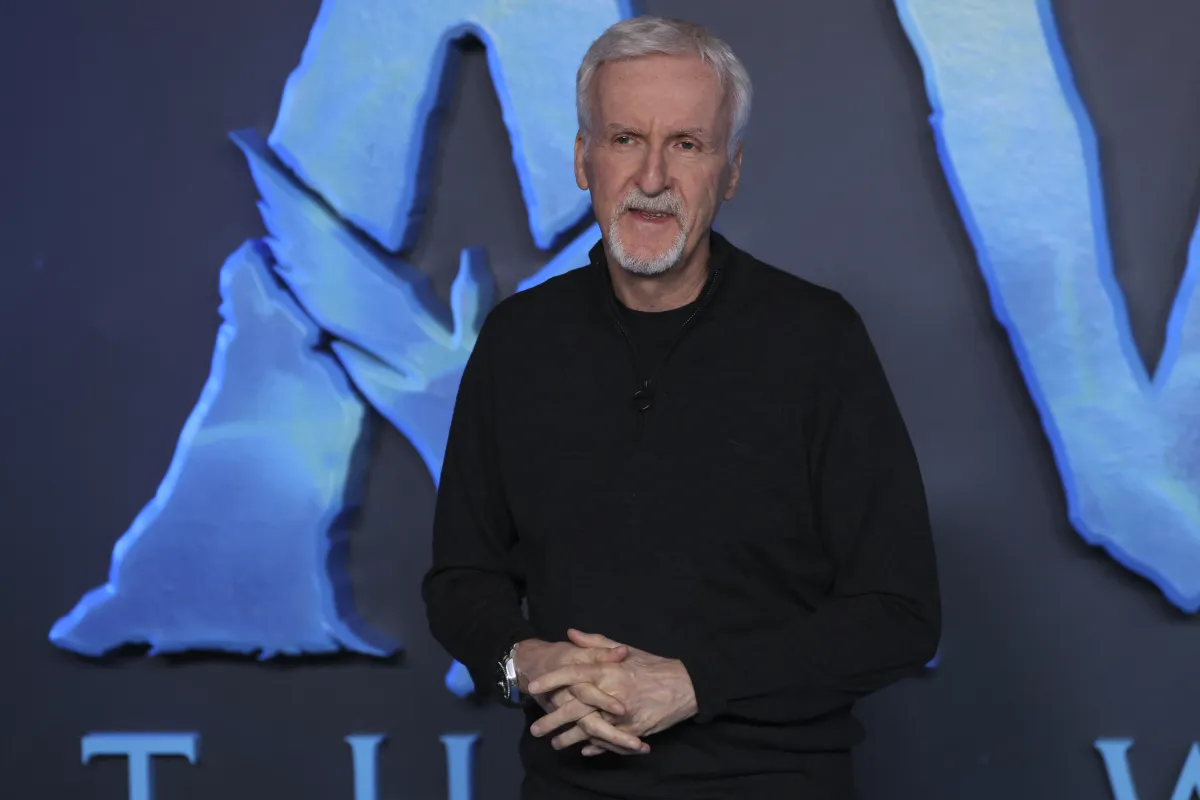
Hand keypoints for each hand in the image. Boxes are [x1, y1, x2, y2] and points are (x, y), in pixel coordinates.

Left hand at [528, 630, 698, 755]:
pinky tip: (583, 749)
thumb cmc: (652, 666)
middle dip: (552, 719)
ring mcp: (622, 715)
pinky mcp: (633, 731)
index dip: (552, 679)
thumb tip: (571, 633)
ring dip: (570, 739)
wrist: (685, 686)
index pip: (574, 673)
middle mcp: (612, 693)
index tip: (533, 686)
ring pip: (588, 730)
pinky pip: (608, 741)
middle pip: (575, 707)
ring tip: (555, 744)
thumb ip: (596, 644)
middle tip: (534, 729)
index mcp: (609, 670)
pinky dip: (595, 746)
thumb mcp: (625, 649)